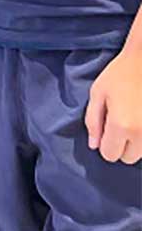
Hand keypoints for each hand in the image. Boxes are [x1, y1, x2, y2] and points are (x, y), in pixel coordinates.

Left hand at [85, 48, 141, 162]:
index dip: (105, 143)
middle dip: (122, 145)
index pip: (109, 155)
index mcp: (121, 126)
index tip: (107, 127)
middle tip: (121, 122)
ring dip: (136, 143)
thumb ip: (93, 121)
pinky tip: (141, 118)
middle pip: (128, 158)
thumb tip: (94, 145)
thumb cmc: (120, 73)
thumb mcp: (98, 93)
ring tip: (134, 118)